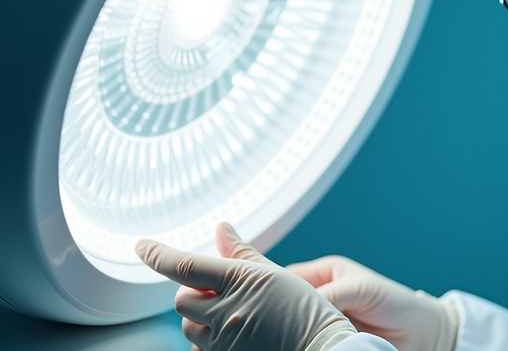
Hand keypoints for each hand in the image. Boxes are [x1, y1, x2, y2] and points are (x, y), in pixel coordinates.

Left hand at [136, 223, 356, 350]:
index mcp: (241, 282)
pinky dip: (209, 339)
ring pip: (188, 326)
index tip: (141, 245)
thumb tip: (221, 229)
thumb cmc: (307, 313)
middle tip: (220, 292)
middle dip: (193, 293)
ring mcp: (224, 342)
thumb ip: (243, 254)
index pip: (184, 265)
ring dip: (200, 318)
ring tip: (234, 316)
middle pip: (181, 299)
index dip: (157, 254)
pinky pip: (199, 349)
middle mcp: (227, 313)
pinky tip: (235, 335)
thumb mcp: (278, 276)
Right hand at [286, 256, 458, 350]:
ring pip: (294, 323)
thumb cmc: (397, 303)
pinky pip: (308, 341)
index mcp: (327, 273)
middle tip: (271, 319)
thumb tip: (301, 303)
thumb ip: (332, 292)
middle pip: (287, 300)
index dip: (273, 283)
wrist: (421, 333)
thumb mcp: (362, 289)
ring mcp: (324, 319)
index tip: (261, 292)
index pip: (288, 275)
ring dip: (291, 328)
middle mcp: (322, 295)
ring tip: (286, 333)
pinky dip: (303, 342)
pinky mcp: (329, 340)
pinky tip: (300, 344)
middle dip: (279, 309)